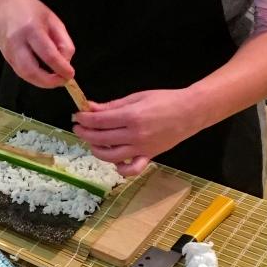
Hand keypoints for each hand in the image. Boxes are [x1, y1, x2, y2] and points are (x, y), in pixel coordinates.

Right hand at [0, 0, 74, 88]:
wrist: (4, 5)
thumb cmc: (31, 10)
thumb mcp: (54, 21)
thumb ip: (63, 42)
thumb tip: (66, 63)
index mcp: (32, 29)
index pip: (48, 55)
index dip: (61, 68)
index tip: (70, 74)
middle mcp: (17, 42)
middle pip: (31, 71)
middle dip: (49, 82)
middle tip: (62, 81)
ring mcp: (8, 51)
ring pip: (24, 75)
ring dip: (41, 82)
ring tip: (54, 80)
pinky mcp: (6, 57)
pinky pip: (21, 72)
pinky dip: (34, 77)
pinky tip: (43, 75)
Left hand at [73, 88, 195, 175]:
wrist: (190, 112)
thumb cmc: (165, 100)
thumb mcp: (136, 97)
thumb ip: (112, 105)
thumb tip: (91, 108)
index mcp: (132, 116)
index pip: (99, 121)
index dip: (84, 119)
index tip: (77, 116)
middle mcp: (135, 135)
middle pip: (100, 138)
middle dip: (84, 132)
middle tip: (79, 127)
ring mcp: (142, 148)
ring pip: (110, 156)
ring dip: (96, 150)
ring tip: (92, 141)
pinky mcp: (149, 156)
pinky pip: (131, 169)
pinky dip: (120, 168)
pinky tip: (115, 160)